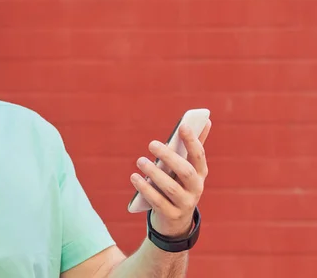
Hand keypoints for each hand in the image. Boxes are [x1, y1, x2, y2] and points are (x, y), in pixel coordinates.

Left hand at [130, 120, 211, 237]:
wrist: (174, 221)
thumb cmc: (177, 184)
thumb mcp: (184, 168)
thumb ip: (191, 147)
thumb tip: (206, 121)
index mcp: (200, 174)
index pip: (199, 156)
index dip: (193, 141)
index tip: (182, 126)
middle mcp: (196, 189)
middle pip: (186, 171)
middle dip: (169, 156)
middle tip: (151, 144)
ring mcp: (185, 204)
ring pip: (171, 187)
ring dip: (154, 173)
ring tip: (140, 161)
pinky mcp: (171, 215)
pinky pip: (158, 201)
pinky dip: (145, 189)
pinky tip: (135, 178)